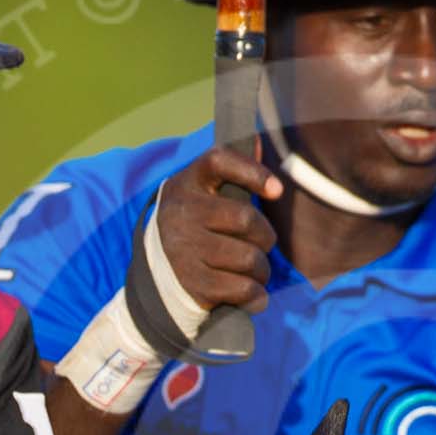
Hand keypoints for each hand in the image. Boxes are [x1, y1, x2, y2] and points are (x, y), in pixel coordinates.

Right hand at [155, 145, 283, 314]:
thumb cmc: (195, 226)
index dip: (252, 171)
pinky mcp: (194, 284)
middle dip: (265, 236)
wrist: (158, 276)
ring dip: (262, 269)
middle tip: (262, 244)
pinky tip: (252, 293)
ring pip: (249, 258)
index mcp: (187, 185)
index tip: (277, 189)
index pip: (219, 162)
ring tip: (254, 270)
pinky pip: (243, 289)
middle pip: (246, 219)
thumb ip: (231, 171)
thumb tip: (258, 139)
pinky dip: (256, 296)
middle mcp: (182, 214)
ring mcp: (186, 250)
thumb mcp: (202, 194)